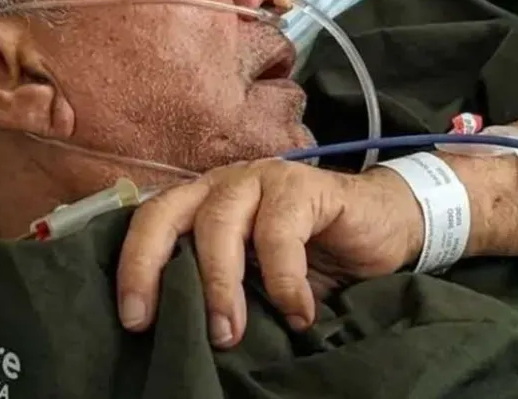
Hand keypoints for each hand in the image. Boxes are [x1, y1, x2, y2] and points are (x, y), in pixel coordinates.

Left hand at [115, 159, 423, 347]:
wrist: (384, 229)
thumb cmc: (312, 260)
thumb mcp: (257, 281)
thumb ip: (221, 292)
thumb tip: (182, 337)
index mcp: (201, 204)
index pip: (149, 224)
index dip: (133, 267)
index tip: (134, 320)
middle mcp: (223, 185)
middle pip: (167, 214)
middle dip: (154, 269)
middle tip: (163, 324)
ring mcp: (262, 179)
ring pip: (219, 221)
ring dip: (219, 283)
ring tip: (229, 333)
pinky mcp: (304, 186)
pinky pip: (279, 231)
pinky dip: (283, 279)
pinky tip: (297, 312)